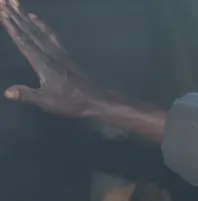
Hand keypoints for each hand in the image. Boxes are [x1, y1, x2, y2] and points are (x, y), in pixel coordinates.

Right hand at [0, 0, 102, 115]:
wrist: (96, 99)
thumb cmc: (71, 102)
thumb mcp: (47, 102)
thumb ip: (27, 95)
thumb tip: (7, 92)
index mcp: (42, 62)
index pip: (23, 40)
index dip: (11, 25)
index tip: (1, 11)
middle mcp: (49, 53)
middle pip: (29, 30)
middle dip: (14, 15)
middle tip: (1, 0)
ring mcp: (58, 51)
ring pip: (39, 29)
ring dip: (25, 16)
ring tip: (14, 2)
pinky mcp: (65, 53)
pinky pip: (51, 34)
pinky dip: (41, 24)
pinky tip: (35, 17)